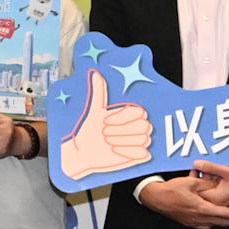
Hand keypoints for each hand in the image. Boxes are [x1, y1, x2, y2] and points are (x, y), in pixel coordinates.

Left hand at [57, 66, 153, 182]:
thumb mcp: (94, 110)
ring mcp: (140, 141)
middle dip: (121, 131)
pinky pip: (143, 153)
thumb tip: (95, 73)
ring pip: (145, 140)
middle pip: (145, 126)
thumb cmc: (90, 131)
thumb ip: (99, 92)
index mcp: (131, 114)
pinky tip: (114, 151)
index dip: (122, 117)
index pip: (140, 112)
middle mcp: (138, 126)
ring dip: (123, 142)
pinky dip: (128, 153)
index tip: (105, 121)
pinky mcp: (139, 156)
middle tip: (105, 134)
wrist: (84, 152)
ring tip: (108, 142)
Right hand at [138, 172, 228, 228]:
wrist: (155, 198)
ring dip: (222, 216)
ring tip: (221, 204)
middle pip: (225, 221)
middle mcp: (200, 218)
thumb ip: (207, 184)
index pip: (228, 213)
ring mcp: (194, 223)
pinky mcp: (189, 223)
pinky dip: (211, 218)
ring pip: (216, 223)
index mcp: (203, 208)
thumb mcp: (191, 181)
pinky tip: (208, 209)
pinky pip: (206, 224)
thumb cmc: (172, 189)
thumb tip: (218, 185)